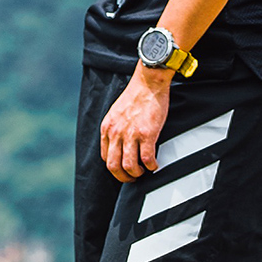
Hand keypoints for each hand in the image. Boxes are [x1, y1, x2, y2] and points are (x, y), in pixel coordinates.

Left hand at [100, 64, 172, 181]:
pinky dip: (151, 166)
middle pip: (113, 166)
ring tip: (144, 171)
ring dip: (137, 174)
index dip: (115, 167)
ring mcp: (131, 134)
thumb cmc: (136, 95)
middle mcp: (116, 133)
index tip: (123, 169)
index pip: (106, 157)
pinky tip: (155, 165)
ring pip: (129, 166)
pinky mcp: (146, 134)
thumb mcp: (116, 112)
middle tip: (132, 178)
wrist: (148, 82)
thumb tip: (120, 143)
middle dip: (123, 177)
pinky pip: (147, 159)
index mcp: (107, 128)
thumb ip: (115, 128)